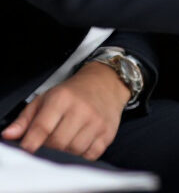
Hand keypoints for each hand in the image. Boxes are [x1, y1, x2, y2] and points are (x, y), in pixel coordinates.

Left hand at [1, 61, 128, 158]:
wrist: (107, 82)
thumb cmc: (72, 93)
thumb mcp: (46, 98)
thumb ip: (25, 118)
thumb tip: (8, 136)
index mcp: (63, 98)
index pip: (41, 128)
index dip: (30, 144)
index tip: (25, 151)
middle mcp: (82, 109)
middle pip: (57, 144)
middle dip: (48, 150)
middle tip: (46, 147)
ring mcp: (97, 122)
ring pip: (73, 152)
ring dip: (64, 154)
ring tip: (62, 146)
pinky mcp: (108, 132)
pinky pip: (90, 156)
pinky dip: (80, 156)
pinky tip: (77, 147)